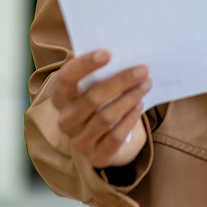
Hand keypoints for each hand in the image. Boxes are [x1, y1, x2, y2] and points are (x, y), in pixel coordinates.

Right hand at [50, 50, 150, 167]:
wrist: (108, 140)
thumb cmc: (104, 103)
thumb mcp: (98, 87)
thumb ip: (103, 72)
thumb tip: (124, 51)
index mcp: (61, 98)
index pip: (66, 78)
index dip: (85, 65)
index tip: (108, 53)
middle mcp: (65, 120)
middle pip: (92, 97)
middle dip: (121, 81)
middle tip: (143, 69)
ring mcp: (79, 140)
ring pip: (106, 116)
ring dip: (130, 98)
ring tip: (146, 85)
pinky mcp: (96, 155)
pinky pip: (115, 136)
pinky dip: (130, 119)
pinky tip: (140, 105)